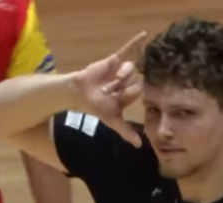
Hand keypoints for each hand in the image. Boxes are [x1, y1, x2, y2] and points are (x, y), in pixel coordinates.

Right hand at [70, 31, 147, 146]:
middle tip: (110, 89)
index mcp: (128, 96)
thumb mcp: (112, 120)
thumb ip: (126, 131)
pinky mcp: (114, 60)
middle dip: (123, 85)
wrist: (77, 93)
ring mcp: (121, 71)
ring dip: (120, 74)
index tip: (116, 98)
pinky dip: (136, 42)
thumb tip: (139, 146)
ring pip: (129, 68)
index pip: (137, 92)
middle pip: (135, 80)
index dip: (128, 94)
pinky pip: (127, 50)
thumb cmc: (95, 107)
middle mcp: (127, 83)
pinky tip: (145, 34)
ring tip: (109, 80)